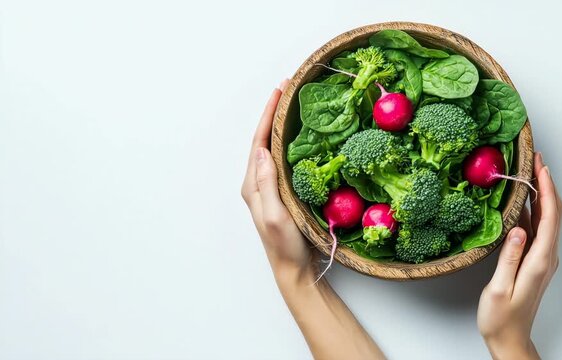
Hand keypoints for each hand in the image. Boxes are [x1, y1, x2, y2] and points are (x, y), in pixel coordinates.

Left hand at [241, 83, 383, 359]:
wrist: (294, 269)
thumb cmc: (284, 246)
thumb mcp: (275, 215)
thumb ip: (266, 183)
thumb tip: (261, 149)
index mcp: (253, 184)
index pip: (259, 141)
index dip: (268, 115)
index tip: (280, 91)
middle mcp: (259, 181)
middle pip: (265, 139)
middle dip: (275, 112)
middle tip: (289, 88)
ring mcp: (271, 186)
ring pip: (275, 147)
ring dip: (283, 124)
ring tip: (295, 104)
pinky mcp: (284, 191)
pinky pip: (286, 158)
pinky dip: (292, 141)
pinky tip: (303, 135)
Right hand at [477, 152, 561, 358]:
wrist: (509, 338)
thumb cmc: (501, 318)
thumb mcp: (500, 288)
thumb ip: (509, 258)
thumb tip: (517, 228)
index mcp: (540, 261)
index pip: (550, 217)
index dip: (546, 190)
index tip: (540, 167)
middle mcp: (546, 257)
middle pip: (553, 213)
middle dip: (547, 183)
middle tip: (535, 160)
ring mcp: (542, 258)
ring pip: (546, 218)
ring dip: (540, 194)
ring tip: (528, 172)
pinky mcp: (533, 259)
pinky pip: (537, 228)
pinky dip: (532, 209)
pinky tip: (520, 200)